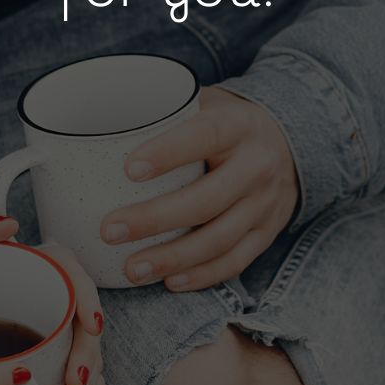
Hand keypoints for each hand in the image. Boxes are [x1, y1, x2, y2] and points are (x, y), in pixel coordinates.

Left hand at [0, 218, 105, 384]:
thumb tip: (3, 223)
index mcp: (31, 268)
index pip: (71, 272)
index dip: (87, 296)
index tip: (90, 323)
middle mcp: (44, 297)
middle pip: (82, 321)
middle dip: (89, 354)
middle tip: (75, 380)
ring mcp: (47, 332)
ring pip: (84, 353)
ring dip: (88, 381)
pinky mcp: (43, 362)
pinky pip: (74, 377)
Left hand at [101, 87, 298, 290]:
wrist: (289, 142)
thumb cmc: (226, 123)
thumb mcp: (206, 103)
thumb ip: (165, 112)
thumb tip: (96, 122)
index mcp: (238, 125)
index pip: (204, 136)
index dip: (167, 153)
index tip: (128, 170)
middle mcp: (258, 165)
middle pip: (206, 199)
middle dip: (155, 219)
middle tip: (110, 230)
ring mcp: (266, 203)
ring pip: (219, 239)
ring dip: (173, 258)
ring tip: (131, 268)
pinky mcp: (268, 233)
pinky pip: (235, 261)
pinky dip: (202, 276)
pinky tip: (170, 281)